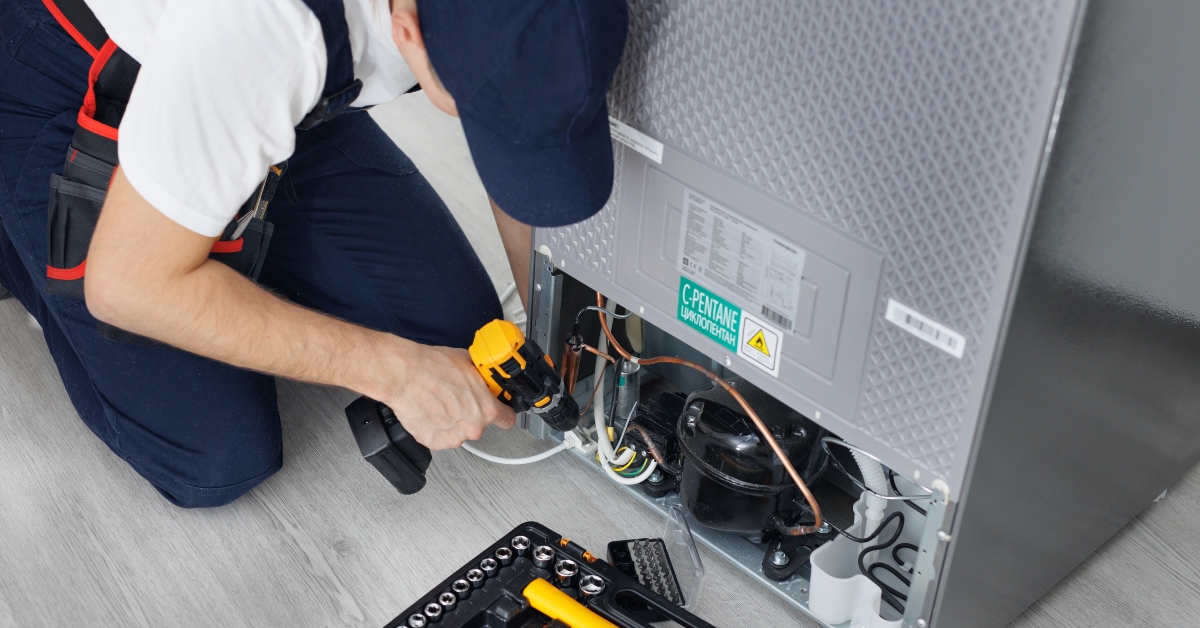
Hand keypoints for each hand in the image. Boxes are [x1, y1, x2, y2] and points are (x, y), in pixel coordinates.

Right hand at [379, 343, 515, 449]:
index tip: (498, 409)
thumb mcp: (470, 363)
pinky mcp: (434, 442)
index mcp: (487, 409)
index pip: (507, 419)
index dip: (502, 412)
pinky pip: (441, 437)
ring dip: (453, 421)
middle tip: (457, 398)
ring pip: (459, 431)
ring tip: (440, 403)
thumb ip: (482, 379)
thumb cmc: (433, 367)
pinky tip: (431, 411)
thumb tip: (486, 378)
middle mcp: (472, 427)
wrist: (404, 374)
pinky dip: (437, 427)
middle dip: (471, 413)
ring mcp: (453, 437)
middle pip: (479, 424)